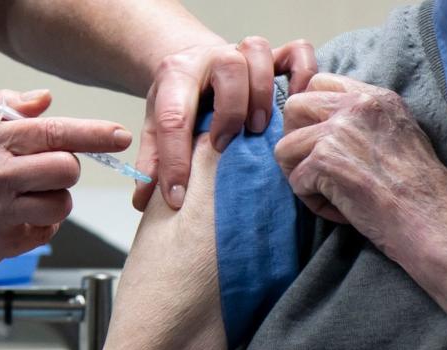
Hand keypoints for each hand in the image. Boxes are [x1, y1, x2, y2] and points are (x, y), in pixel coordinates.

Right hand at [0, 89, 131, 276]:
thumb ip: (2, 109)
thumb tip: (44, 99)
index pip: (53, 132)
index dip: (94, 134)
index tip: (118, 135)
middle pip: (67, 170)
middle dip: (66, 168)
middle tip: (46, 169)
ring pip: (62, 204)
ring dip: (54, 198)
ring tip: (27, 196)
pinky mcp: (2, 244)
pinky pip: (47, 232)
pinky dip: (41, 223)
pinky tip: (17, 216)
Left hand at [133, 38, 317, 209]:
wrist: (195, 63)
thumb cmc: (180, 98)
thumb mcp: (157, 125)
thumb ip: (152, 160)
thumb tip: (143, 201)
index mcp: (177, 75)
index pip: (174, 117)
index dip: (175, 161)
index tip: (178, 197)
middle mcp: (212, 58)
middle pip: (227, 67)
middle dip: (230, 111)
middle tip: (225, 146)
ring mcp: (244, 53)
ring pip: (259, 53)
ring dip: (263, 93)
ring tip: (260, 129)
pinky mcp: (273, 56)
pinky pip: (297, 52)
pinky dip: (303, 74)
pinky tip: (297, 103)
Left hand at [275, 74, 446, 349]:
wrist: (436, 222)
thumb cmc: (421, 192)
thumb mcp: (399, 136)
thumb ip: (363, 122)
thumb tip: (323, 126)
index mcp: (375, 97)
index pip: (319, 83)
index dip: (310, 115)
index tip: (320, 142)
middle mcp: (356, 106)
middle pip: (293, 107)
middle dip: (295, 140)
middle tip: (315, 168)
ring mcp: (339, 130)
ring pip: (284, 146)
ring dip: (300, 174)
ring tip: (330, 193)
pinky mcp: (325, 160)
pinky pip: (295, 180)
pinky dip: (312, 201)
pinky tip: (341, 210)